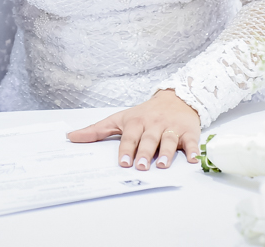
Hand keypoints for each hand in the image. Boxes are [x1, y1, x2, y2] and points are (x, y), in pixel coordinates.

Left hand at [67, 89, 200, 170]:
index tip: (123, 162)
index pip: (130, 137)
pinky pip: (192, 142)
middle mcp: (154, 124)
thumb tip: (70, 137)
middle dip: (144, 153)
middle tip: (140, 166)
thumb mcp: (120, 119)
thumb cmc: (145, 113)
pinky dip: (194, 150)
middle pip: (148, 140)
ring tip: (162, 165)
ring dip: (166, 153)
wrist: (176, 98)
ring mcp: (171, 128)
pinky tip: (193, 159)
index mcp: (136, 122)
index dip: (126, 149)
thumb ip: (97, 130)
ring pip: (169, 141)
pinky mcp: (188, 132)